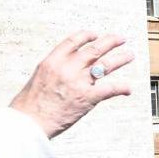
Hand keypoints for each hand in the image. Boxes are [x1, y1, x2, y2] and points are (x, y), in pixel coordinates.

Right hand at [9, 32, 133, 138]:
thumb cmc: (29, 105)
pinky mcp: (88, 98)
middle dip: (110, 42)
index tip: (95, 34)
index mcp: (52, 61)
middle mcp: (67, 68)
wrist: (29, 123)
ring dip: (120, 59)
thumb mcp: (38, 78)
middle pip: (94, 49)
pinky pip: (110, 89)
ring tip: (129, 55)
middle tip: (121, 38)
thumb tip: (66, 68)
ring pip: (105, 65)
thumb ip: (54, 70)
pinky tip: (128, 89)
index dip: (87, 35)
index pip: (73, 41)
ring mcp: (79, 82)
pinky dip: (121, 88)